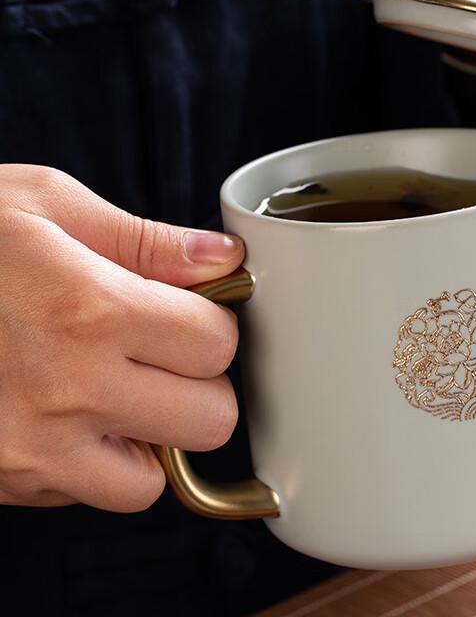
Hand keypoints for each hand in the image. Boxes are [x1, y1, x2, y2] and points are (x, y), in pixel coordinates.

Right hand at [0, 165, 243, 510]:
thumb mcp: (43, 205)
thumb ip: (145, 239)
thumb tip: (222, 257)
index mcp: (89, 309)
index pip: (217, 344)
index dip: (213, 324)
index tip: (192, 313)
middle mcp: (65, 389)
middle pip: (208, 420)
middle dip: (201, 385)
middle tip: (165, 354)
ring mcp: (27, 447)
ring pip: (150, 480)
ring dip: (150, 438)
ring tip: (117, 390)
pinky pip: (81, 495)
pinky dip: (90, 463)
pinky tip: (64, 413)